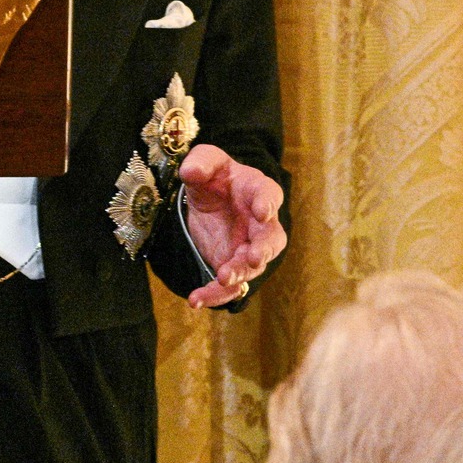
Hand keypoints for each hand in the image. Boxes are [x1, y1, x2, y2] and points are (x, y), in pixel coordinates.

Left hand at [178, 144, 285, 308]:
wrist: (209, 200)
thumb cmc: (216, 177)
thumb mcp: (206, 161)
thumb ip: (201, 161)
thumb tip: (192, 171)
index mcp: (257, 191)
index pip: (269, 195)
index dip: (268, 203)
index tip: (263, 210)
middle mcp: (260, 223)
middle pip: (271, 239)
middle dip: (264, 249)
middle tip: (254, 258)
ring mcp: (249, 248)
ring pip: (253, 267)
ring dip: (240, 274)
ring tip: (223, 278)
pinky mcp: (232, 266)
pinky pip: (229, 286)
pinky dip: (214, 295)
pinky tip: (195, 300)